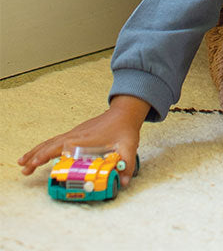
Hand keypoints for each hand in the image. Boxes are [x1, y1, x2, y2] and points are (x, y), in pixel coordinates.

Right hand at [18, 95, 149, 183]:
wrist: (125, 111)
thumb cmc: (125, 128)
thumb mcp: (129, 146)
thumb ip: (127, 163)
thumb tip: (124, 182)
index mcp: (83, 139)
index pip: (59, 147)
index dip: (45, 155)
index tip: (33, 164)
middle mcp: (75, 135)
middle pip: (50, 145)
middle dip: (35, 157)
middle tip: (23, 169)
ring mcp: (75, 133)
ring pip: (51, 142)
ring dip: (37, 151)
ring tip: (23, 162)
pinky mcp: (77, 133)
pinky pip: (56, 141)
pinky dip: (45, 147)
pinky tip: (40, 154)